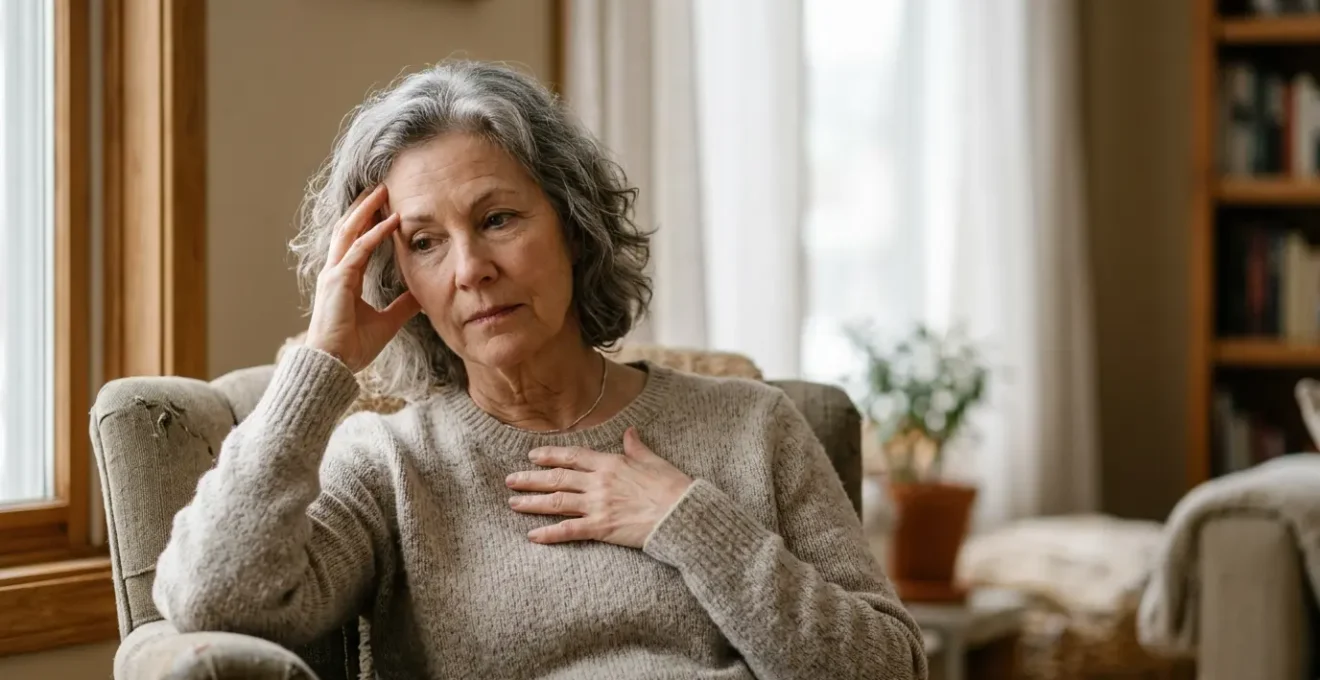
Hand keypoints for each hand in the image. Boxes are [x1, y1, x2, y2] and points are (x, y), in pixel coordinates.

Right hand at [305, 185, 420, 372]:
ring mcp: (334, 274)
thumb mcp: (387, 322)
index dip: (369, 222)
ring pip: (349, 231)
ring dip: (367, 210)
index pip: (356, 241)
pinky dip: (375, 234)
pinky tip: (391, 221)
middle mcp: (335, 271)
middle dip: (364, 206)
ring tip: (383, 191)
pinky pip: (359, 250)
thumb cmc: (353, 347)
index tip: (385, 205)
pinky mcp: (337, 281)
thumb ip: (402, 307)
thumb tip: (422, 296)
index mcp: (344, 278)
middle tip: (381, 186)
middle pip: (348, 228)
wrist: (335, 365)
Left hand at [505, 427, 693, 547]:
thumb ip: (636, 447)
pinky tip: (532, 535)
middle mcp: (599, 482)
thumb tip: (629, 431)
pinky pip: (569, 530)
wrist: (682, 514)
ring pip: (557, 501)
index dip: (550, 456)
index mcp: (611, 463)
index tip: (533, 456)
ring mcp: (598, 505)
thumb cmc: (672, 487)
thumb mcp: (653, 460)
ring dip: (532, 502)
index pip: (573, 456)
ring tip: (513, 503)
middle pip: (557, 478)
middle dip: (531, 479)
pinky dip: (549, 533)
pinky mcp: (602, 528)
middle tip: (511, 481)